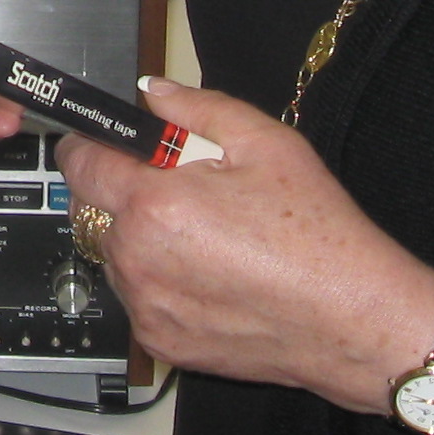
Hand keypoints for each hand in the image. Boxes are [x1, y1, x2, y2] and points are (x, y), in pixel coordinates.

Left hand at [56, 78, 433, 411]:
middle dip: (124, 193)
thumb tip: (151, 92)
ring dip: (140, 241)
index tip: (109, 144)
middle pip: (93, 210)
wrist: (353, 321)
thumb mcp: (266, 143)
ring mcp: (146, 307)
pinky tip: (212, 278)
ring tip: (206, 239)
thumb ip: (196, 109)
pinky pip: (138, 299)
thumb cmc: (318, 233)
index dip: (93, 146)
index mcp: (154, 204)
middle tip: (183, 192)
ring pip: (115, 256)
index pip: (80, 163)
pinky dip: (160, 284)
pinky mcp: (161, 342)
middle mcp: (137, 260)